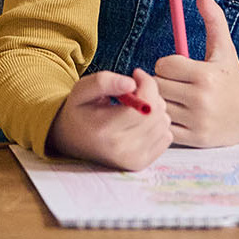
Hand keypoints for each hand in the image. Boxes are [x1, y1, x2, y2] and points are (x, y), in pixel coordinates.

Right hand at [47, 67, 171, 169]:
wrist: (71, 140)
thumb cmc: (78, 110)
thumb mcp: (82, 89)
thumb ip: (104, 81)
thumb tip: (131, 83)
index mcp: (104, 128)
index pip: (146, 104)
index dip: (147, 83)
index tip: (136, 74)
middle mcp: (120, 148)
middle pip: (157, 114)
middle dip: (151, 94)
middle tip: (135, 89)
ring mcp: (132, 159)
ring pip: (164, 124)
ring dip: (155, 110)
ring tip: (136, 106)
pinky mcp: (140, 164)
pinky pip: (167, 137)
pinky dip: (158, 125)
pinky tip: (141, 121)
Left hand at [155, 0, 238, 147]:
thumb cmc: (233, 76)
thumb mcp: (225, 47)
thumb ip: (213, 19)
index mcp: (206, 75)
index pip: (163, 65)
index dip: (167, 64)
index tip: (177, 67)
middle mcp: (202, 99)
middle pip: (158, 85)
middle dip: (162, 82)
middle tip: (173, 83)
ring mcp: (198, 121)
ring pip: (159, 106)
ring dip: (162, 101)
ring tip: (174, 98)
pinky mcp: (196, 139)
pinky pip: (165, 127)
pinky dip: (167, 120)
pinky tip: (178, 113)